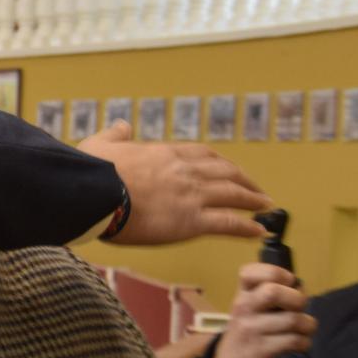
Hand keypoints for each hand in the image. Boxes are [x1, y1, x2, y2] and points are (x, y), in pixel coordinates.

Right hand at [78, 122, 271, 244]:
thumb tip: (122, 125)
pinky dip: (247, 227)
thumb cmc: (92, 171)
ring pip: (233, 195)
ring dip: (253, 200)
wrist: (94, 193)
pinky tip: (259, 231)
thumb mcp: (100, 143)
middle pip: (226, 172)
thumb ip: (115, 134)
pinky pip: (228, 223)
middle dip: (245, 180)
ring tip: (265, 207)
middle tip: (256, 189)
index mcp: (165, 154)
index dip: (220, 163)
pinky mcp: (191, 221)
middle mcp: (185, 171)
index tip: (229, 169)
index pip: (202, 155)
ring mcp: (192, 196)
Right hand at [211, 263, 314, 357]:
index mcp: (242, 293)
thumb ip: (273, 293)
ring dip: (308, 324)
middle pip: (274, 292)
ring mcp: (251, 329)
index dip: (278, 273)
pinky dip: (305, 342)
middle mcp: (244, 307)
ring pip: (292, 319)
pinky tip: (299, 343)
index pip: (251, 272)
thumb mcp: (252, 305)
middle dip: (298, 299)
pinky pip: (294, 341)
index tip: (287, 284)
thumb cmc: (249, 327)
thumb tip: (302, 289)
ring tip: (304, 328)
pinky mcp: (261, 350)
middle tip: (299, 308)